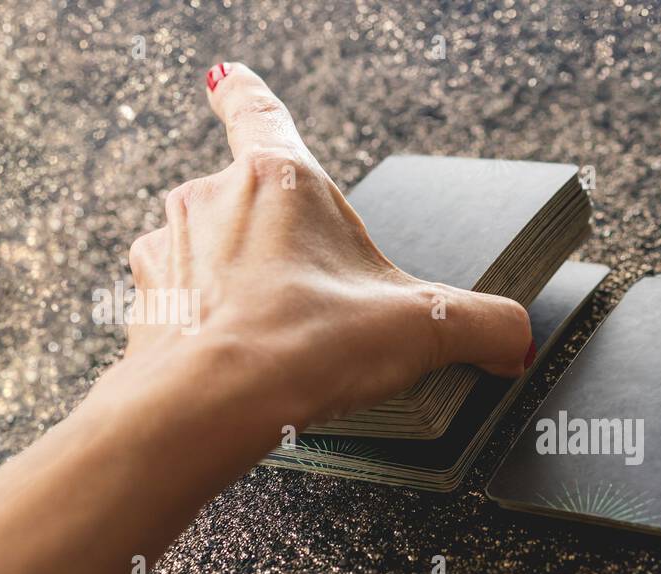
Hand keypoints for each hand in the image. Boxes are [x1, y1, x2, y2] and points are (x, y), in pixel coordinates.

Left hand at [124, 62, 531, 428]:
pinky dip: (205, 321)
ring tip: (279, 333)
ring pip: (210, 251)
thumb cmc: (305, 344)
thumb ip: (483, 326)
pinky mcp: (145, 302)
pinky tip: (235, 356)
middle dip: (280, 241)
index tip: (230, 81)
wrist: (208, 405)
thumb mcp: (423, 329)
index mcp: (280, 178)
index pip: (256, 110)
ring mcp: (171, 249)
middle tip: (316, 296)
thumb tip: (514, 339)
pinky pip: (180, 300)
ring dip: (238, 279)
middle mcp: (213, 198)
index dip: (246, 94)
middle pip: (249, 201)